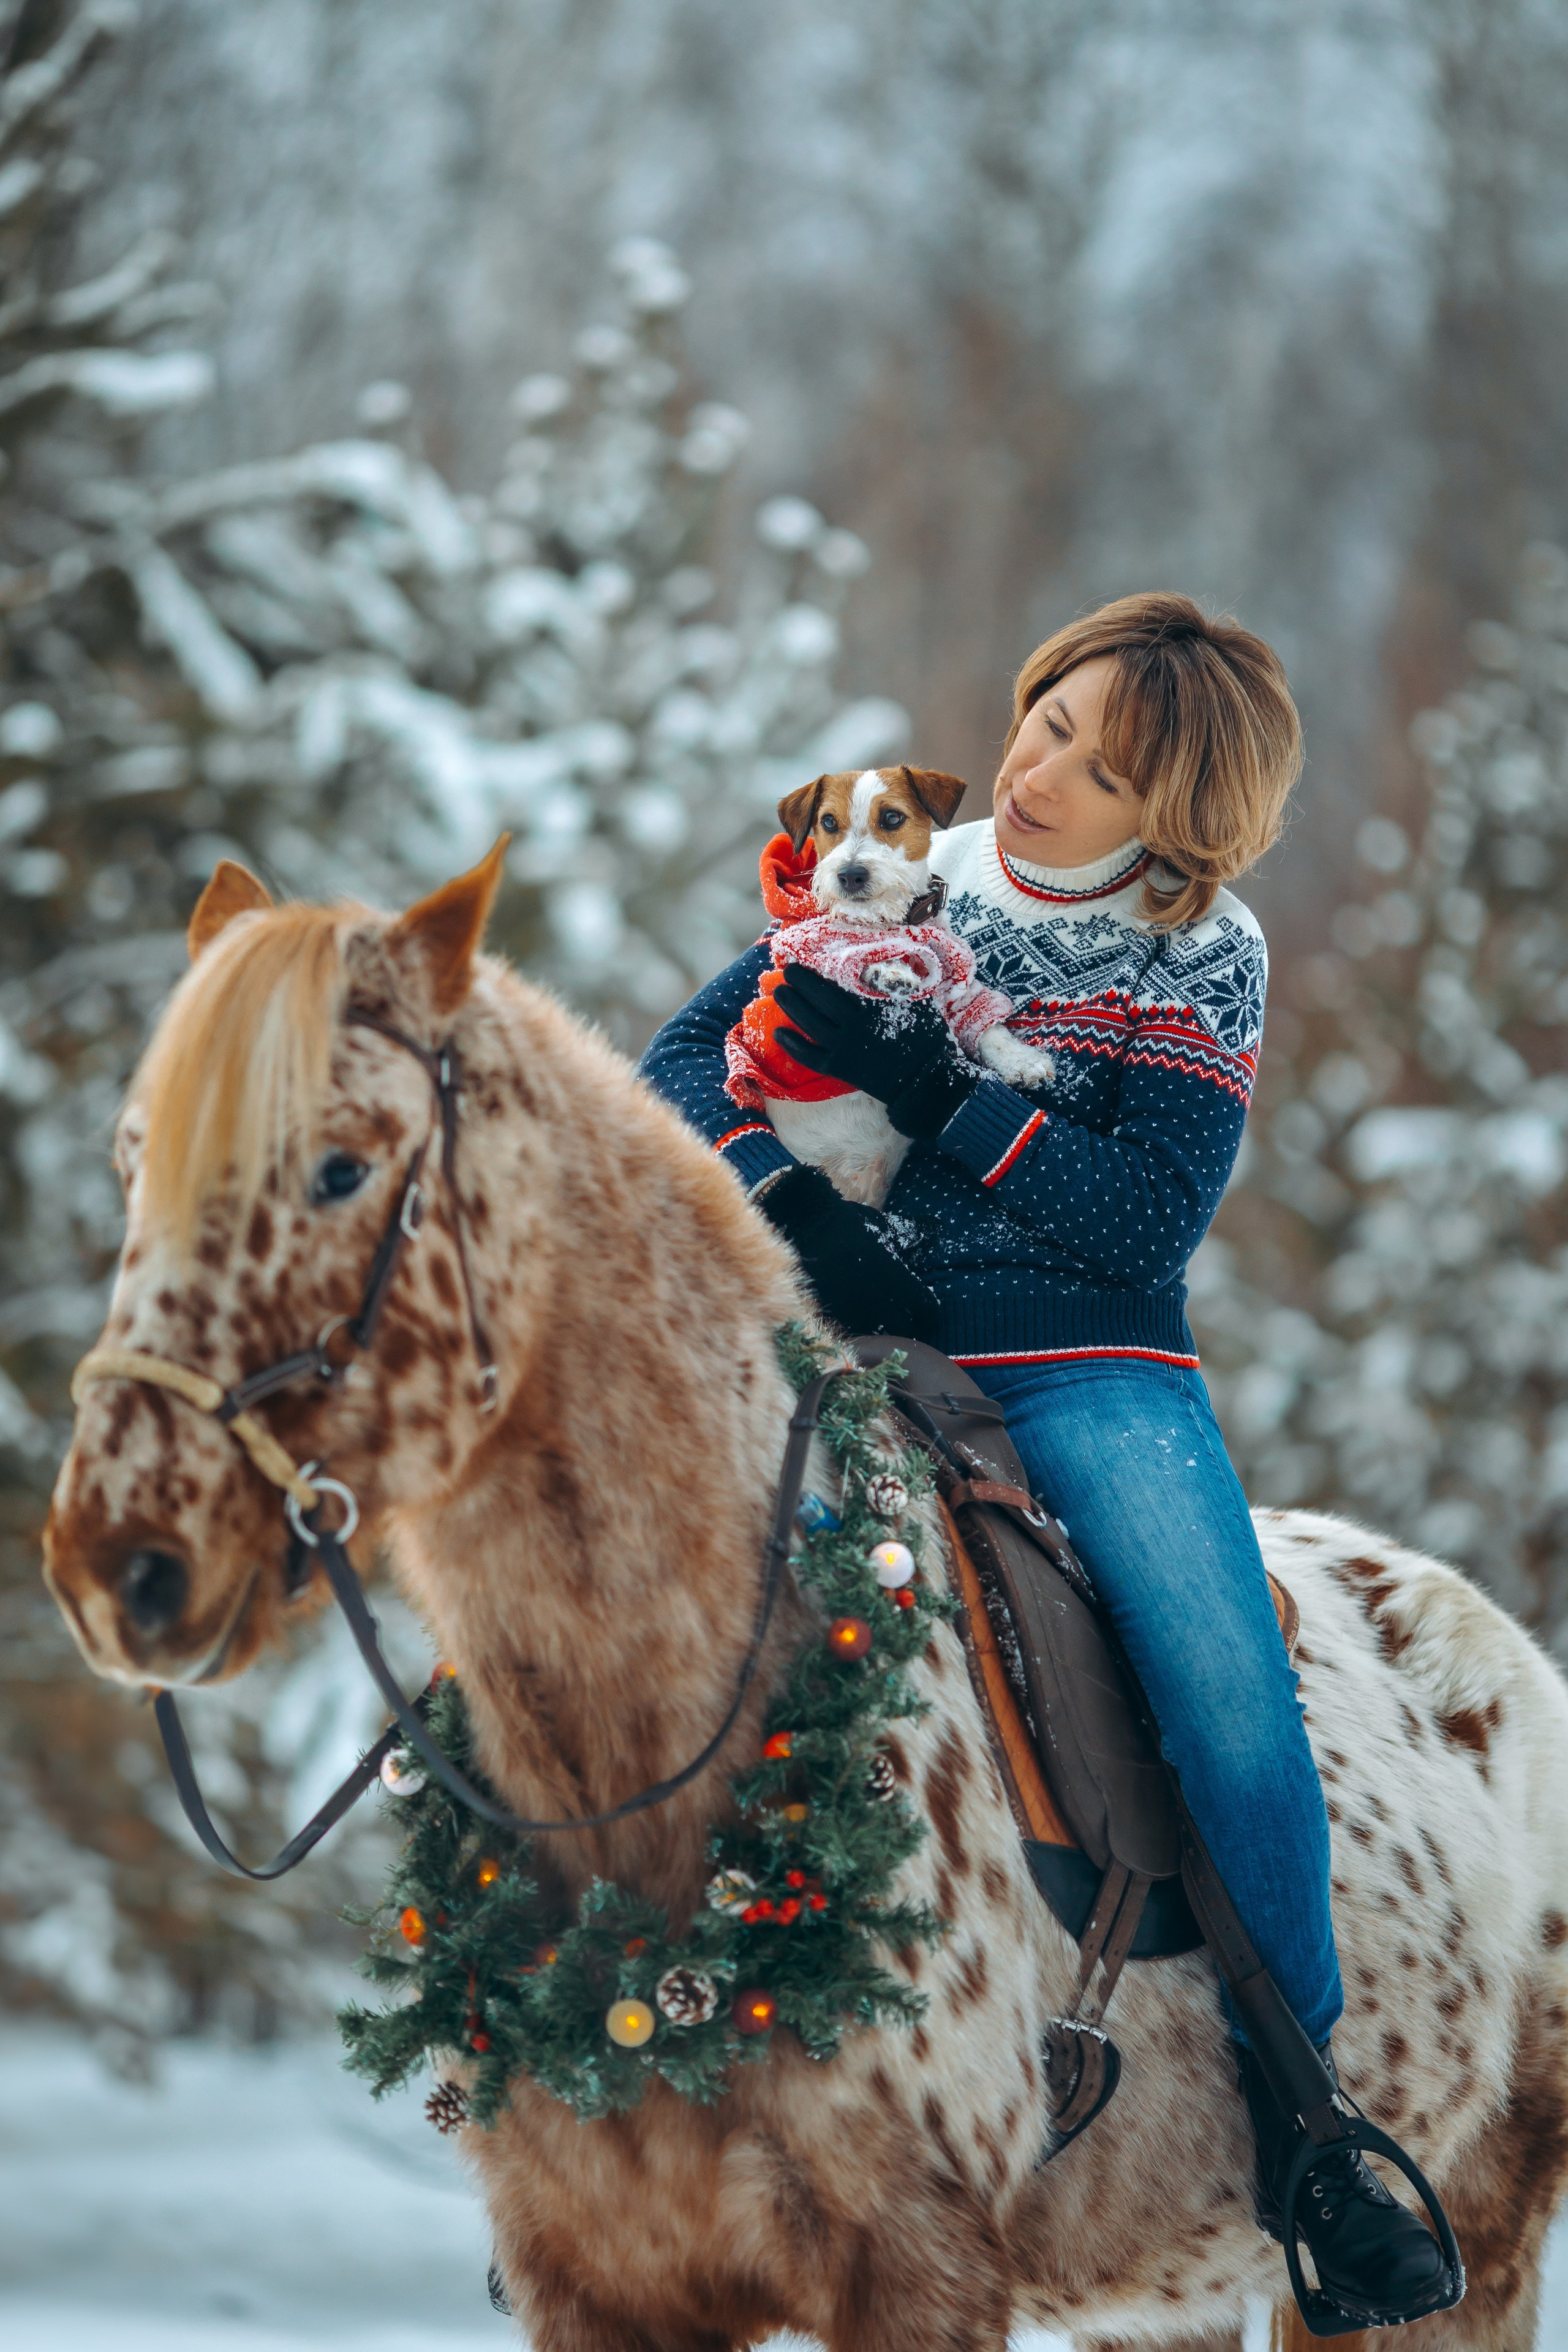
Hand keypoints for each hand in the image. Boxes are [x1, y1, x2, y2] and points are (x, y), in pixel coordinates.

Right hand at [758, 1165, 940, 1343]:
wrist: (802, 1226)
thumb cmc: (847, 1223)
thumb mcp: (883, 1227)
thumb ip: (912, 1233)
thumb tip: (935, 1227)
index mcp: (897, 1280)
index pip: (927, 1310)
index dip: (928, 1310)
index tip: (925, 1307)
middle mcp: (878, 1303)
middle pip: (906, 1330)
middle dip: (908, 1324)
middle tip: (904, 1315)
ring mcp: (851, 1313)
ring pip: (878, 1335)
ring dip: (883, 1329)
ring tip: (879, 1318)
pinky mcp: (828, 1318)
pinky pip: (851, 1333)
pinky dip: (857, 1329)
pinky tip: (855, 1317)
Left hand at [772, 966, 978, 1139]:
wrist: (926, 1079)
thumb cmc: (926, 1036)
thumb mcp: (918, 1000)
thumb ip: (897, 979)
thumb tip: (878, 955)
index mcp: (875, 1004)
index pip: (841, 979)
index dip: (822, 966)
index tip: (809, 955)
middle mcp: (856, 1023)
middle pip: (820, 998)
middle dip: (800, 981)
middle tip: (788, 970)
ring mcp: (846, 1047)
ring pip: (810, 1023)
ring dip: (791, 1006)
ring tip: (780, 992)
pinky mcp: (840, 1067)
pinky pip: (809, 1056)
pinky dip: (792, 1045)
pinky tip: (778, 1033)